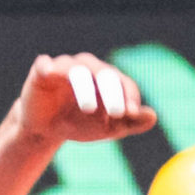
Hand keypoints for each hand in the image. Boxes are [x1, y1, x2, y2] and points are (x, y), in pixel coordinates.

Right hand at [9, 53, 157, 147]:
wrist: (47, 130)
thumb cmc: (80, 124)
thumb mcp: (108, 127)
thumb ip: (130, 122)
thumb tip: (152, 116)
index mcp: (107, 80)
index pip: (123, 83)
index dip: (129, 97)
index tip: (131, 114)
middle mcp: (88, 68)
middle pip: (104, 74)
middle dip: (112, 92)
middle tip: (117, 112)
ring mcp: (64, 67)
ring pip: (77, 70)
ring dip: (85, 87)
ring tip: (89, 108)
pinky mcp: (41, 71)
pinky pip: (45, 64)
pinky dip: (48, 66)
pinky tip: (49, 72)